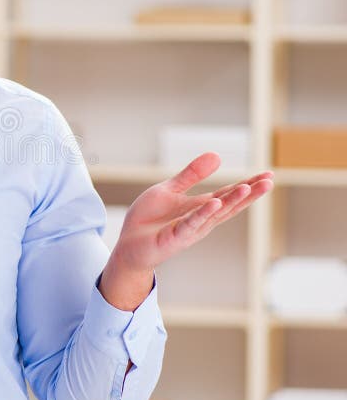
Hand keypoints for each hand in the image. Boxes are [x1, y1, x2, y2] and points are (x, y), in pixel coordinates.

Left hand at [100, 152, 273, 309]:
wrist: (129, 244)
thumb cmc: (150, 219)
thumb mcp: (170, 190)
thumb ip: (191, 174)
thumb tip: (217, 155)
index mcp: (201, 207)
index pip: (228, 194)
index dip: (248, 185)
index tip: (268, 175)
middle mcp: (201, 219)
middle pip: (228, 204)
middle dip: (248, 193)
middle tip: (269, 181)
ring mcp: (190, 230)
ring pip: (214, 214)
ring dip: (231, 201)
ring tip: (248, 187)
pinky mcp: (175, 238)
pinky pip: (190, 224)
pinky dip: (203, 214)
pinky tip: (215, 203)